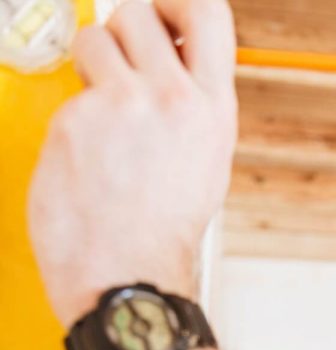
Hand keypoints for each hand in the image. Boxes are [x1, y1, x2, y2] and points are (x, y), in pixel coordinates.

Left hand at [27, 0, 237, 328]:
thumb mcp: (204, 166)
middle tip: (119, 69)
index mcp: (211, 111)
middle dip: (122, 32)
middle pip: (137, 10)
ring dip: (91, 67)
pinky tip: (86, 161)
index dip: (176, 0)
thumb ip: (190, 107)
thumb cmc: (162, 236)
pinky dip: (72, 121)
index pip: (206, 11)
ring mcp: (121, 106)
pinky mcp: (75, 121)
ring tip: (100, 117)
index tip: (161, 12)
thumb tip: (168, 63)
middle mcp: (171, 99)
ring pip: (93, 39)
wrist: (129, 279)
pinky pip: (67, 94)